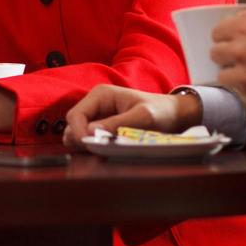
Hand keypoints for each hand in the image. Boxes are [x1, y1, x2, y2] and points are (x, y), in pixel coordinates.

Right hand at [63, 85, 202, 147]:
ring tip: (104, 150)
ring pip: (77, 133)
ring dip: (86, 144)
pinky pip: (88, 138)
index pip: (75, 115)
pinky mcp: (101, 126)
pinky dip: (92, 146)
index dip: (78, 132)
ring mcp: (97, 115)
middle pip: (73, 125)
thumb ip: (117, 124)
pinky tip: (106, 150)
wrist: (173, 114)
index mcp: (101, 95)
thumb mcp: (143, 117)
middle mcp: (95, 103)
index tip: (89, 146)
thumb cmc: (161, 112)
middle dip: (81, 139)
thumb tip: (90, 132)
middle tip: (98, 150)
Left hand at [211, 0, 245, 110]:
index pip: (218, 30)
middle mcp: (240, 49)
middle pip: (215, 52)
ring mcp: (243, 73)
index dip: (225, 35)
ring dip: (232, 72)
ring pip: (222, 73)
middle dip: (225, 53)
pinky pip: (238, 89)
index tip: (232, 39)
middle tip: (240, 56)